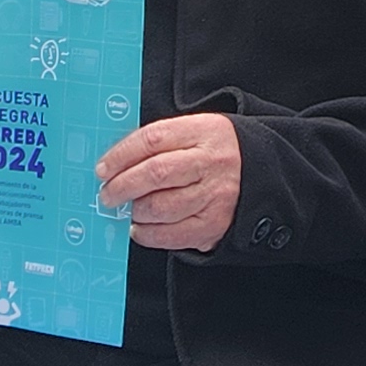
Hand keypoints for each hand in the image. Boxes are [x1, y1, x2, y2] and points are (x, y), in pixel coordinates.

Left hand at [96, 113, 244, 251]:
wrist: (262, 174)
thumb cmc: (216, 152)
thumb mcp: (196, 133)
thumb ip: (160, 143)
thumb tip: (114, 164)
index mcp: (203, 131)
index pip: (153, 139)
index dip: (121, 155)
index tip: (103, 168)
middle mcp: (211, 162)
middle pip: (156, 173)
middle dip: (122, 186)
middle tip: (107, 194)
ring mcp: (215, 195)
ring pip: (162, 207)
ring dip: (136, 211)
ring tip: (129, 209)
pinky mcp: (215, 224)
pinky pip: (173, 234)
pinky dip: (149, 234)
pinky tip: (140, 228)